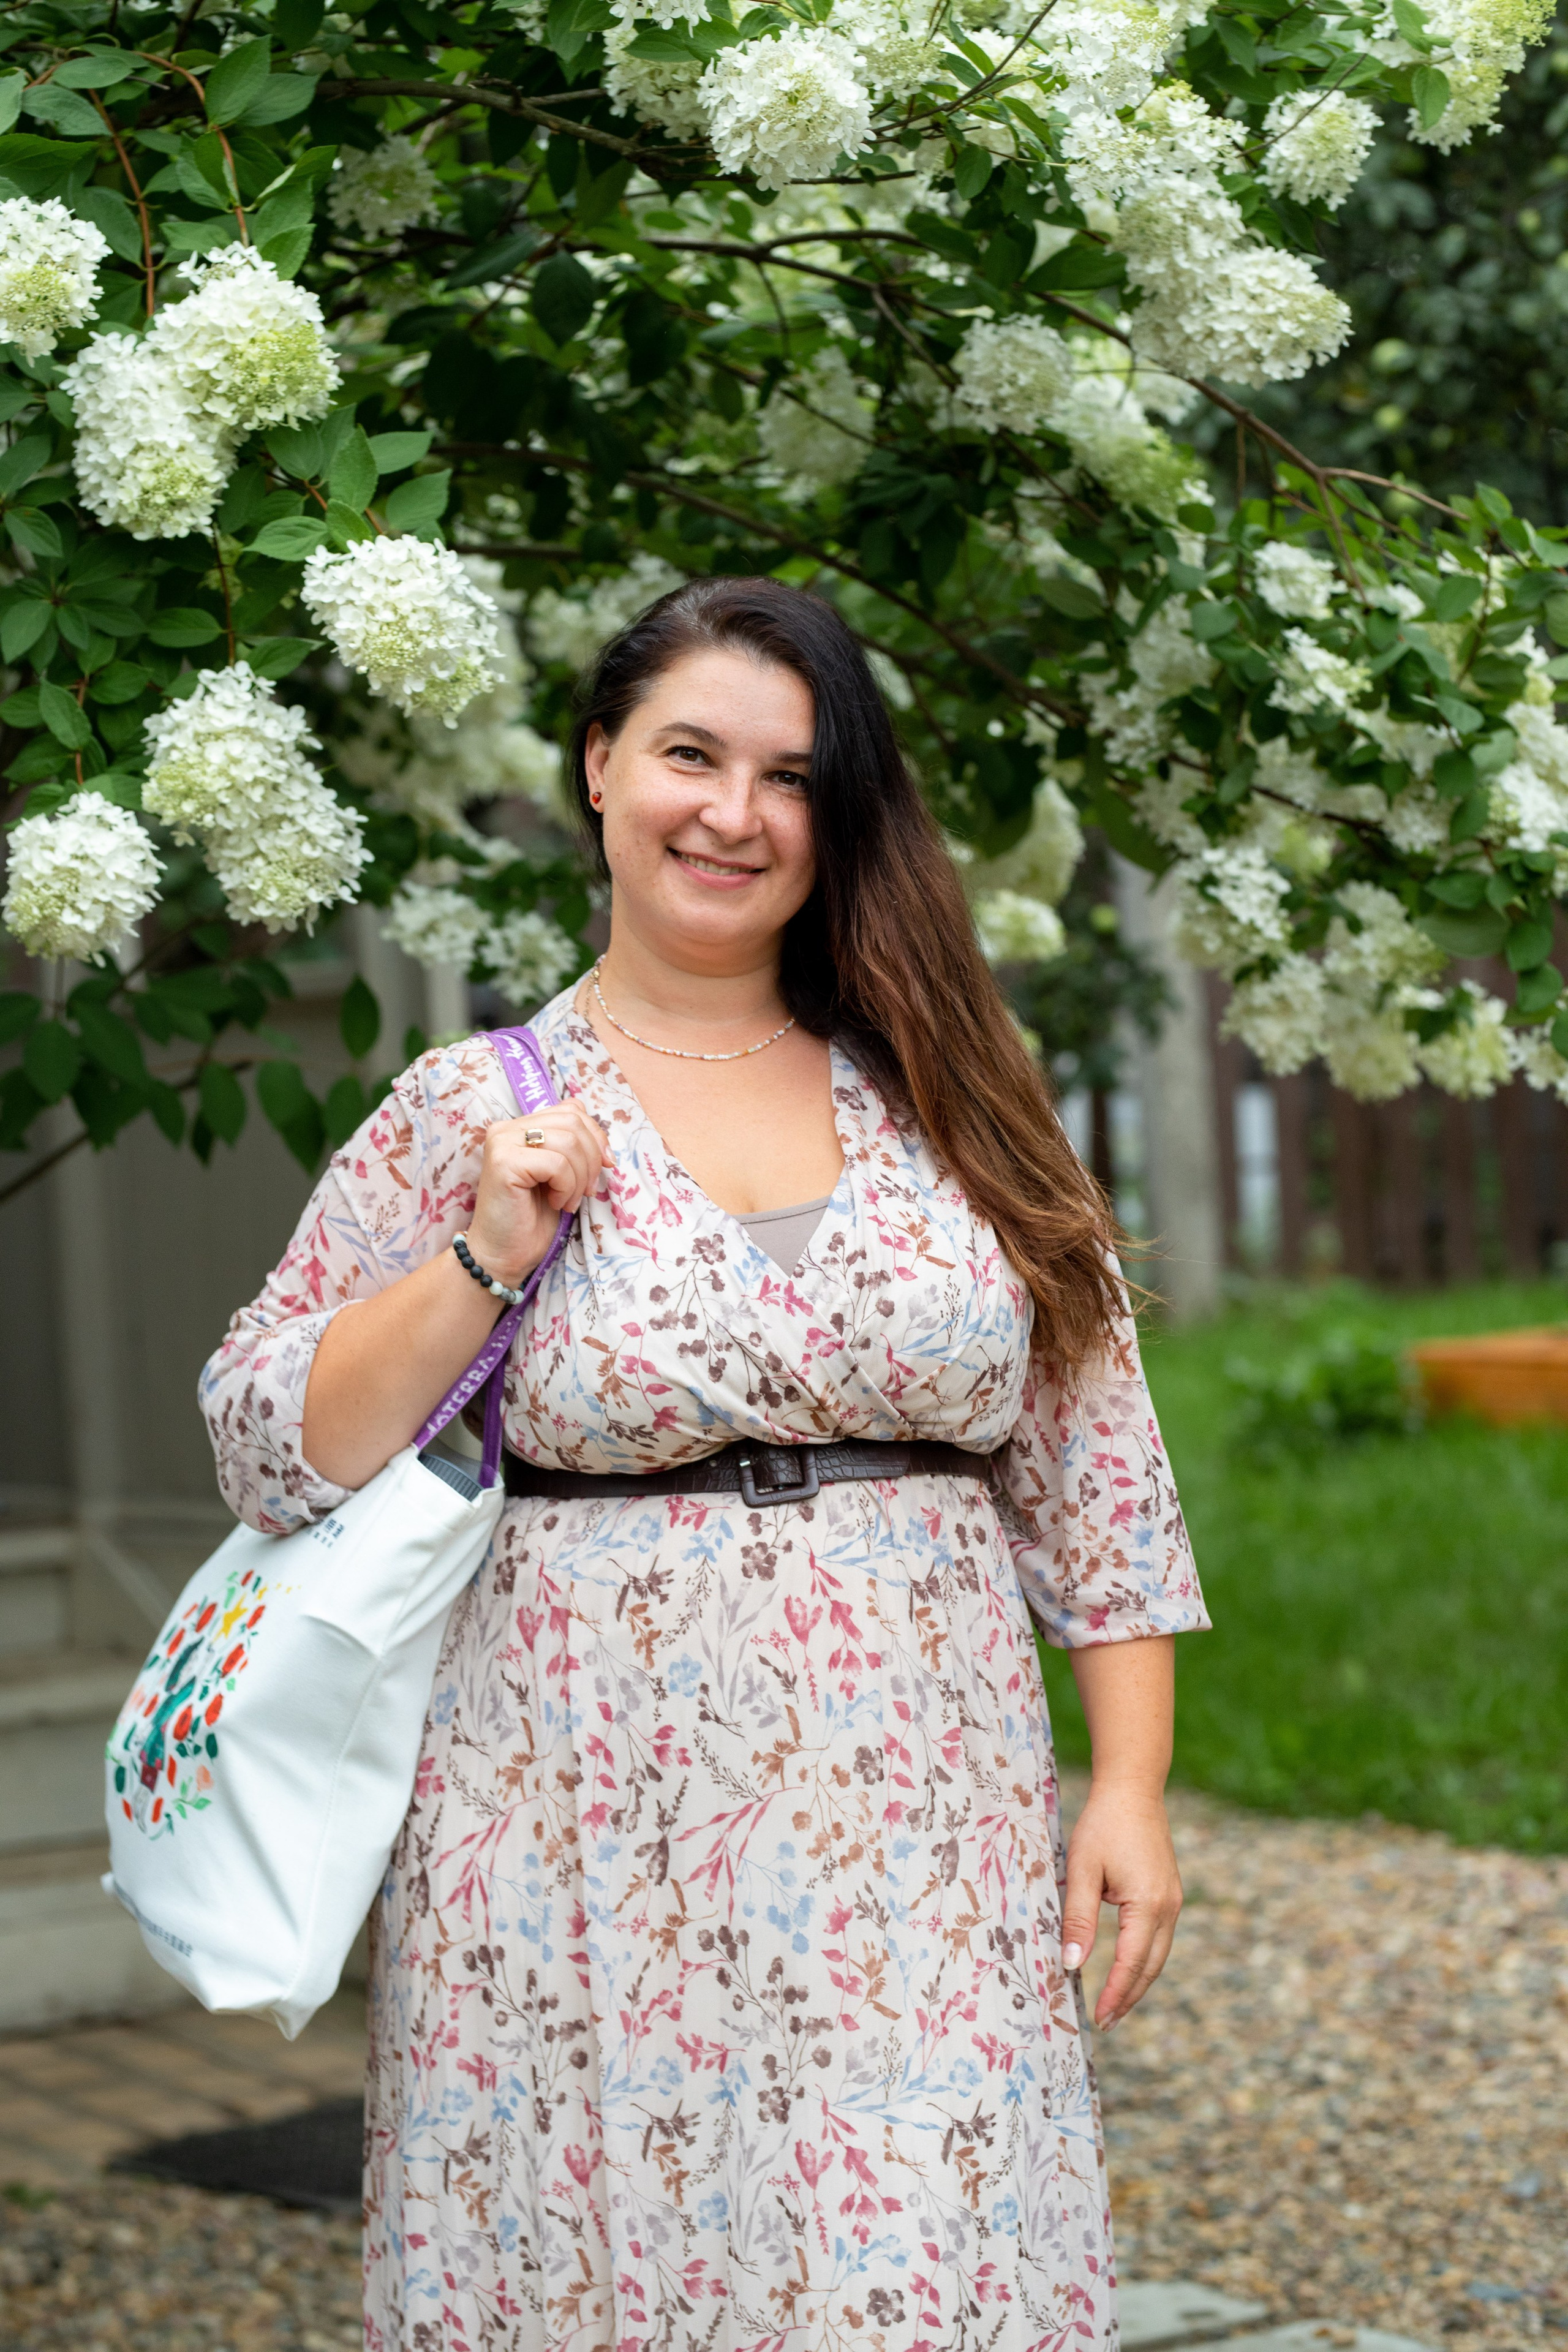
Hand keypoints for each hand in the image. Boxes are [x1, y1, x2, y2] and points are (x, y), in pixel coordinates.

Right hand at [466, 1101, 611, 1287]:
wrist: (504, 1254)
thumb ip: (573, 1148)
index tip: (604, 1167)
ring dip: (580, 1178)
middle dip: (592, 1159)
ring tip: (568, 1201)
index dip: (595, 1137)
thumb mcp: (561, 1174)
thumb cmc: (534, 1218)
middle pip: (574, 1122)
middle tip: (587, 1190)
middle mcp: (506, 1128)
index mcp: (520, 1126)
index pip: (572, 1110)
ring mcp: (502, 1142)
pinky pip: (557, 1164)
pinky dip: (567, 1187)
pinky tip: (555, 1203)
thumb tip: (606, 1146)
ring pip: (569, 1142)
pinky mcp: (503, 1162)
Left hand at [1060, 1783, 1182, 2031]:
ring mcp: (1173, 1900)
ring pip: (1158, 1955)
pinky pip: (1160, 1938)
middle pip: (1150, 1967)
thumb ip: (1078, 1919)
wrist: (1133, 1789)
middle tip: (1106, 2024)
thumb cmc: (1103, 1825)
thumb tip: (1071, 1965)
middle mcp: (1168, 1907)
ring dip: (1138, 1982)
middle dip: (1128, 1997)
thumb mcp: (1082, 1870)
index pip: (1131, 1964)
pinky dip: (1145, 1960)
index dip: (1114, 1994)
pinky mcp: (1170, 1893)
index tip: (1098, 2020)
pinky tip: (1128, 1969)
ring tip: (1115, 2005)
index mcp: (1148, 1904)